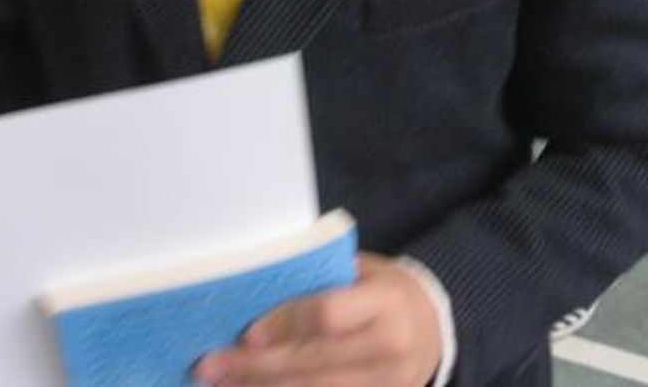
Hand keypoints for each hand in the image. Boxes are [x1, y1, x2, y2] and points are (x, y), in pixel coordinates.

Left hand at [192, 254, 442, 386]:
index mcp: (386, 303)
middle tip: (211, 367)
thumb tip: (259, 287)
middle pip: (312, 363)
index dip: (284, 325)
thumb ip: (323, 280)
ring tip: (223, 385)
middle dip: (256, 368)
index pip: (328, 315)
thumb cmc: (389, 292)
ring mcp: (386, 385)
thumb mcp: (366, 272)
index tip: (247, 334)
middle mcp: (389, 348)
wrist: (436, 330)